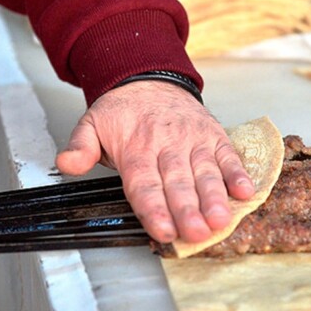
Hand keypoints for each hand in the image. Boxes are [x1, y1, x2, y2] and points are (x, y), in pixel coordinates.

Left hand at [55, 80, 254, 242]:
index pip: (144, 185)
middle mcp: (167, 145)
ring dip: (214, 197)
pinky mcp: (213, 135)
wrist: (151, 77)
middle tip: (197, 233)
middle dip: (188, 210)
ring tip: (221, 219)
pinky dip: (237, 173)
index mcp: (136, 149)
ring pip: (205, 172)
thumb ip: (81, 147)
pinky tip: (245, 191)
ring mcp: (193, 140)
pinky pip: (227, 155)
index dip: (154, 210)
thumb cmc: (123, 112)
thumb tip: (65, 163)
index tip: (163, 231)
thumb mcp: (92, 124)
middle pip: (177, 183)